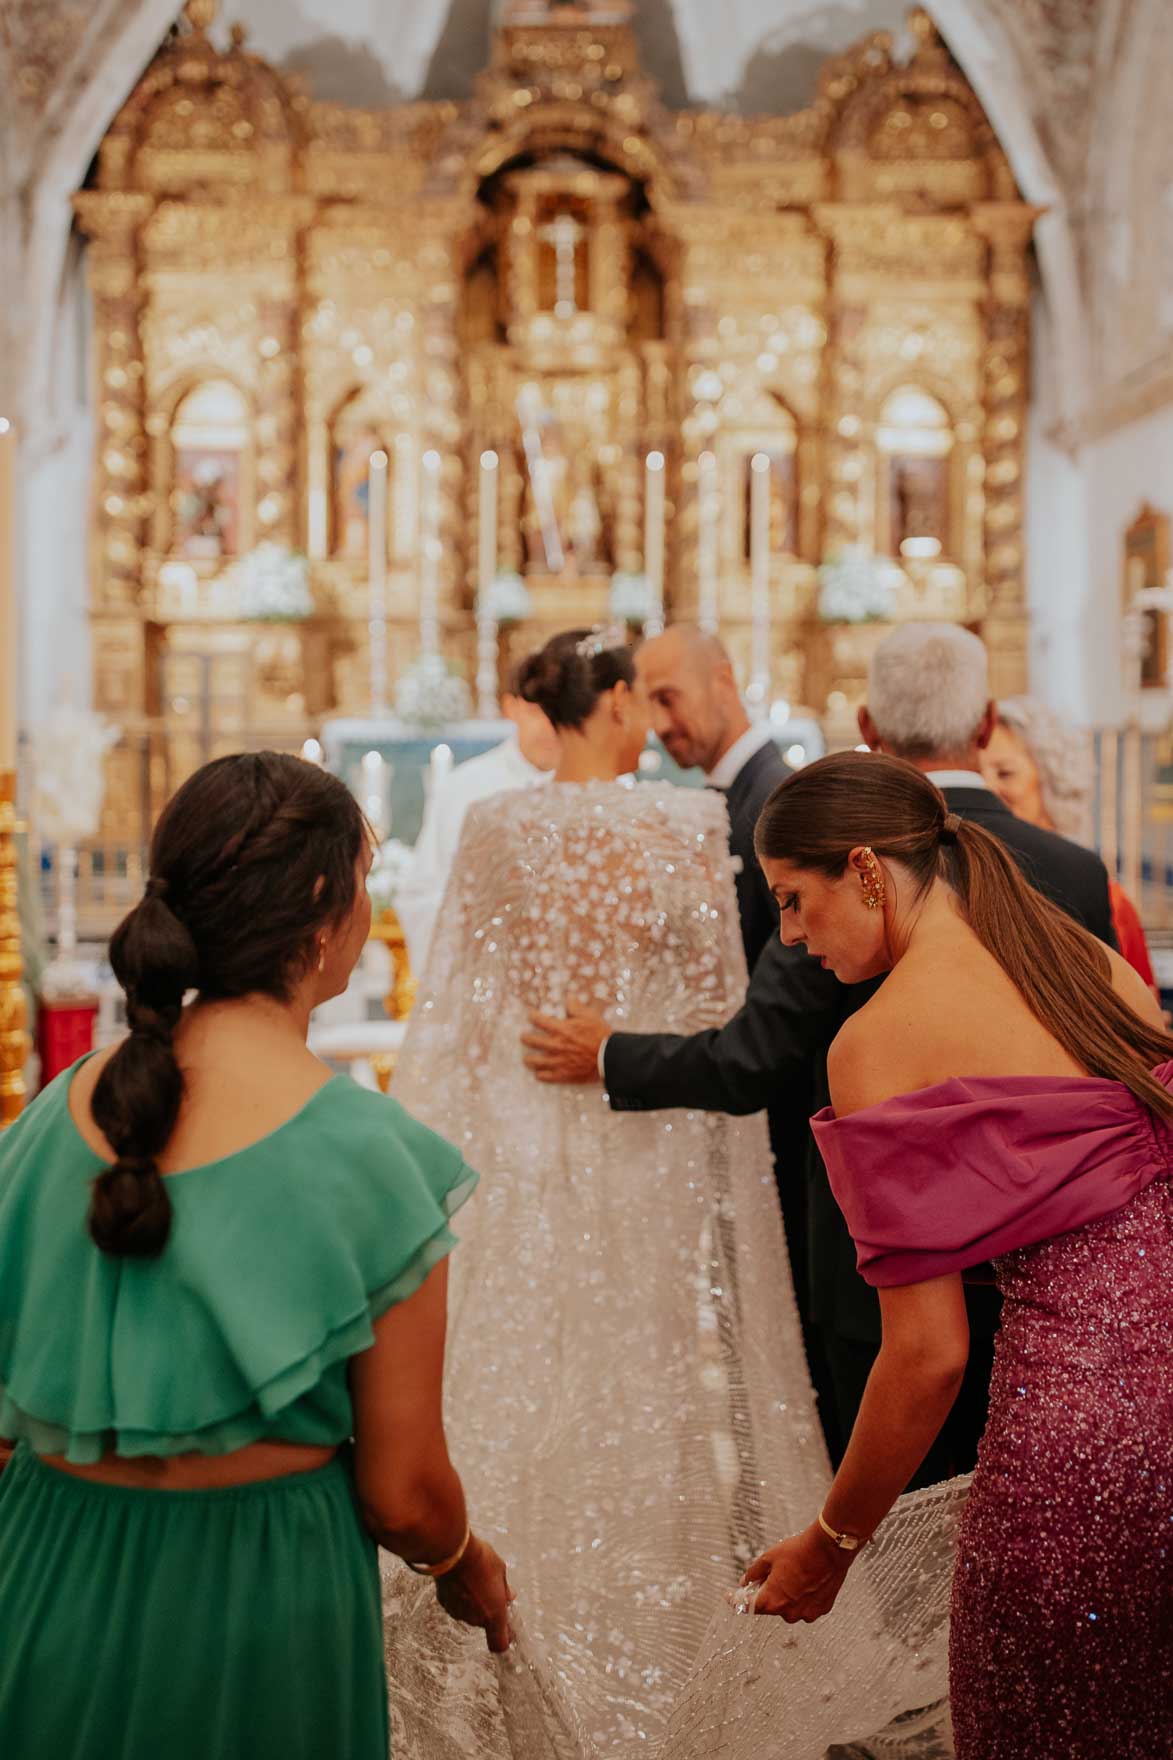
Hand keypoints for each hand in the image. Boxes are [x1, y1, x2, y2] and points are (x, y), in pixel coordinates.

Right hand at [435, 1533, 515, 1652]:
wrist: (453, 1551)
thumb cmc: (481, 1559)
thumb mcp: (500, 1570)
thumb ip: (504, 1588)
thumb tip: (509, 1596)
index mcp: (495, 1614)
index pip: (500, 1644)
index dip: (504, 1638)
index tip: (507, 1629)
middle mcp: (476, 1619)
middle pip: (485, 1623)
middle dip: (488, 1609)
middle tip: (489, 1589)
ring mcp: (459, 1613)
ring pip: (470, 1614)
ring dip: (473, 1603)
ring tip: (473, 1580)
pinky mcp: (445, 1605)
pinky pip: (456, 1605)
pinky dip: (459, 1597)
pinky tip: (460, 1580)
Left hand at [521, 1000, 607, 1083]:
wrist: (610, 1058)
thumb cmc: (600, 1036)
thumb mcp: (590, 1016)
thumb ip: (576, 1007)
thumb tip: (569, 997)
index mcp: (561, 1029)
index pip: (538, 1020)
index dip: (532, 1016)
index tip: (531, 1016)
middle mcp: (556, 1045)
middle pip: (531, 1041)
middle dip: (525, 1038)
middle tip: (524, 1037)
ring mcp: (558, 1061)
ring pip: (534, 1061)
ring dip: (529, 1059)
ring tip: (527, 1058)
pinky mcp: (563, 1075)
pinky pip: (545, 1076)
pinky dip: (540, 1074)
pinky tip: (539, 1073)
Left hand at [741, 1522, 855, 1622]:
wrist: (829, 1549)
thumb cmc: (797, 1551)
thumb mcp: (768, 1558)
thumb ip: (753, 1573)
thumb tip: (744, 1582)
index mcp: (771, 1601)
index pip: (747, 1607)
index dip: (736, 1601)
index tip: (730, 1596)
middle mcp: (788, 1613)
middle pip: (770, 1607)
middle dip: (767, 1593)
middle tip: (770, 1575)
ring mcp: (806, 1614)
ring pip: (789, 1608)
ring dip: (786, 1596)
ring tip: (793, 1574)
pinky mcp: (821, 1610)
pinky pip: (806, 1607)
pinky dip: (803, 1597)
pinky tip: (806, 1580)